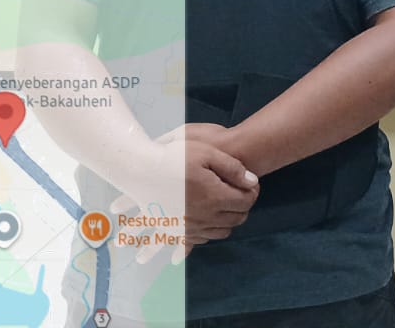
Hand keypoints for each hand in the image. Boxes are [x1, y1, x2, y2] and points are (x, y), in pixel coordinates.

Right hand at [166, 123, 259, 245]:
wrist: (141, 169)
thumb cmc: (175, 157)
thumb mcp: (208, 154)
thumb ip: (234, 169)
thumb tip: (252, 182)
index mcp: (215, 197)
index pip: (246, 201)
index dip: (253, 192)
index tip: (250, 184)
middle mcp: (204, 217)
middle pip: (235, 219)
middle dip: (243, 207)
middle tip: (240, 193)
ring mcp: (189, 227)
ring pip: (219, 232)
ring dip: (227, 221)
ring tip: (226, 207)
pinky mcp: (174, 231)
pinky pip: (197, 241)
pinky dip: (208, 233)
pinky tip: (207, 221)